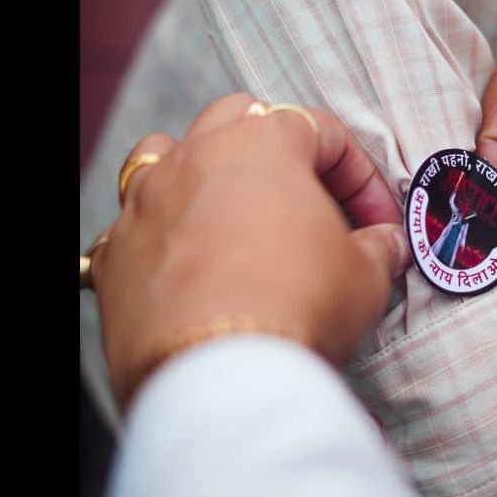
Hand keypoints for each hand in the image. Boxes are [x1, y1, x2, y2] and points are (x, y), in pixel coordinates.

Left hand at [89, 94, 409, 411]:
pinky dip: (160, 237)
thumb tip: (382, 246)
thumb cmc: (297, 307)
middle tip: (306, 202)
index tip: (377, 221)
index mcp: (261, 144)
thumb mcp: (365, 275)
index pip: (322, 131)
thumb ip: (376, 249)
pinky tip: (188, 270)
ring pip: (165, 154)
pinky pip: (132, 226)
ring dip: (199, 173)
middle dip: (276, 150)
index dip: (361, 177)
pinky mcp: (114, 255)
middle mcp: (194, 159)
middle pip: (236, 119)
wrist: (223, 377)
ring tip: (230, 214)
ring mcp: (145, 203)